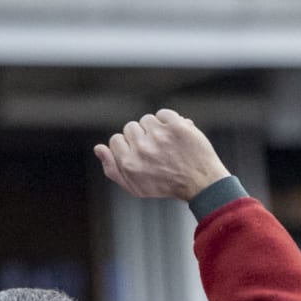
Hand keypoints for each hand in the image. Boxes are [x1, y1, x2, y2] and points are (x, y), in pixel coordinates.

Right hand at [95, 109, 230, 200]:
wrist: (202, 183)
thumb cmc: (166, 186)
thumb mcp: (135, 187)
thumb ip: (112, 169)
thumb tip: (98, 148)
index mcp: (129, 163)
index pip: (115, 139)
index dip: (128, 146)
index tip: (141, 155)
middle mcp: (142, 148)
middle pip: (130, 127)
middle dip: (142, 137)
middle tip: (157, 151)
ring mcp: (160, 135)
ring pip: (147, 119)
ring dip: (155, 129)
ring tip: (167, 144)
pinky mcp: (177, 126)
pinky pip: (164, 113)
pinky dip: (169, 121)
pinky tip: (175, 134)